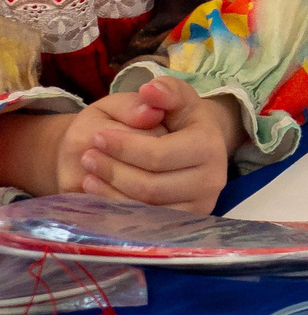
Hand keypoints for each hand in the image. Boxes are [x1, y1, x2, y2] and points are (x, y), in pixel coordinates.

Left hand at [66, 76, 244, 213]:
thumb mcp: (177, 99)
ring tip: (89, 173)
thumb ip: (166, 91)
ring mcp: (199, 206)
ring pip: (145, 208)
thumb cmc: (181, 122)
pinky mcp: (185, 223)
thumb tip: (149, 90)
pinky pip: (144, 224)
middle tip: (88, 156)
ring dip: (110, 192)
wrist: (199, 149)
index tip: (97, 136)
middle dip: (113, 171)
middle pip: (150, 186)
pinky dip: (117, 209)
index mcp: (209, 146)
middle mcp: (211, 181)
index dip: (124, 148)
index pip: (159, 155)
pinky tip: (100, 192)